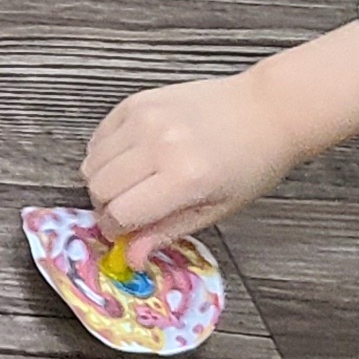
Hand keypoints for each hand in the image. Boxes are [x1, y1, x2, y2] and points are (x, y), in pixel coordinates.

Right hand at [82, 76, 302, 255]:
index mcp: (185, 177)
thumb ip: (167, 231)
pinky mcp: (137, 101)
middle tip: (128, 210)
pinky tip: (132, 159)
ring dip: (104, 180)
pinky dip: (106, 154)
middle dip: (107, 206)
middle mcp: (159, 144)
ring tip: (132, 183)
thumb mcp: (217, 209)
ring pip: (92, 161)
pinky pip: (99, 135)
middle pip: (99, 186)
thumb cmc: (251, 163)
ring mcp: (145, 118)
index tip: (123, 234)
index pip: (120, 213)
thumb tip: (131, 257)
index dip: (116, 230)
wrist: (266, 110)